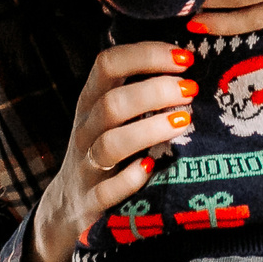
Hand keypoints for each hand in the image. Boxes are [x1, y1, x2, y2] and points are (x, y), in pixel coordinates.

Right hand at [24, 42, 196, 261]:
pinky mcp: (92, 201)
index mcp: (91, 100)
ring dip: (149, 130)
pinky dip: (130, 179)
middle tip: (192, 91)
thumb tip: (193, 57)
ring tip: (184, 122)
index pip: (108, 63)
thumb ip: (139, 87)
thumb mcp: (113, 115)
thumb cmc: (108, 149)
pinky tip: (153, 167)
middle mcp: (86, 129)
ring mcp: (86, 166)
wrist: (69, 206)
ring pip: (110, 144)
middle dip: (155, 92)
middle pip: (112, 103)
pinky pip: (107, 191)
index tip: (185, 58)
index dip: (146, 55)